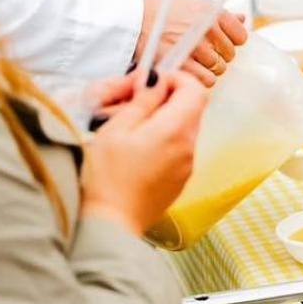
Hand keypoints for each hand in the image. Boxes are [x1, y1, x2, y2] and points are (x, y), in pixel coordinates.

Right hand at [80, 71, 208, 234]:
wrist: (111, 223)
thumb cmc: (107, 177)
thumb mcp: (116, 129)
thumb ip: (142, 101)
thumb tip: (157, 82)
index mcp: (175, 129)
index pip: (196, 90)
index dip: (177, 80)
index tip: (154, 83)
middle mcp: (189, 146)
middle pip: (191, 109)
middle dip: (167, 100)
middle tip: (136, 105)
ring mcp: (188, 165)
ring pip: (184, 129)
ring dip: (165, 121)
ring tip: (133, 130)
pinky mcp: (181, 180)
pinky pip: (179, 150)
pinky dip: (165, 142)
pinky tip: (138, 152)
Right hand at [137, 0, 247, 86]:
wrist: (133, 20)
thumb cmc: (163, 12)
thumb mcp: (194, 5)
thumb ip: (220, 15)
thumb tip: (244, 19)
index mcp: (213, 12)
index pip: (240, 36)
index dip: (231, 41)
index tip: (219, 43)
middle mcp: (207, 29)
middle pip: (230, 54)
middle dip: (219, 55)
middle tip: (203, 52)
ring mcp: (194, 47)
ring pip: (219, 68)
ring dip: (209, 68)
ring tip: (194, 61)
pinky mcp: (181, 64)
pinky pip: (205, 80)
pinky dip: (200, 79)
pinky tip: (191, 71)